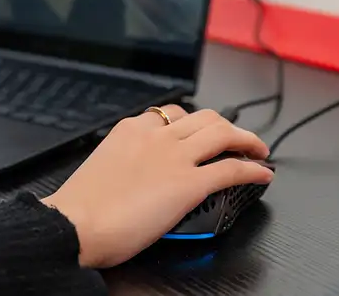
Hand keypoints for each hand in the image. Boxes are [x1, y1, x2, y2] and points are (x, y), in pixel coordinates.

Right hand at [42, 105, 272, 268]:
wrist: (76, 223)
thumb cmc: (81, 205)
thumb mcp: (103, 165)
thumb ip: (124, 159)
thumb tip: (136, 172)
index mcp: (131, 130)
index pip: (171, 115)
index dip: (192, 122)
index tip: (199, 131)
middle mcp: (156, 136)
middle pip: (204, 118)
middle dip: (226, 125)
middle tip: (236, 137)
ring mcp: (175, 158)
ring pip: (223, 134)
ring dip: (247, 140)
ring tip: (258, 149)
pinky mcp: (190, 184)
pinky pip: (232, 169)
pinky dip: (252, 169)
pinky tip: (262, 173)